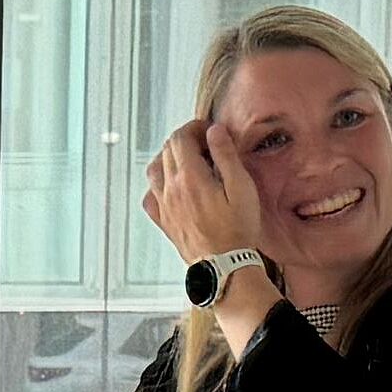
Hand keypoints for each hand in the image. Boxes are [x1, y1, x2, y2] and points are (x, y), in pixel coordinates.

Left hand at [141, 115, 270, 279]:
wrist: (223, 264)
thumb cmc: (237, 228)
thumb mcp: (241, 187)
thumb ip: (225, 156)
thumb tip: (214, 131)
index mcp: (190, 177)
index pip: (180, 138)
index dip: (194, 127)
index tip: (208, 130)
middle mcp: (170, 189)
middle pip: (167, 150)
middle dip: (184, 140)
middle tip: (204, 144)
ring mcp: (163, 205)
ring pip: (154, 169)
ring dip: (169, 158)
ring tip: (190, 161)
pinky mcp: (163, 220)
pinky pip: (150, 195)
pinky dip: (158, 184)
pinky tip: (173, 187)